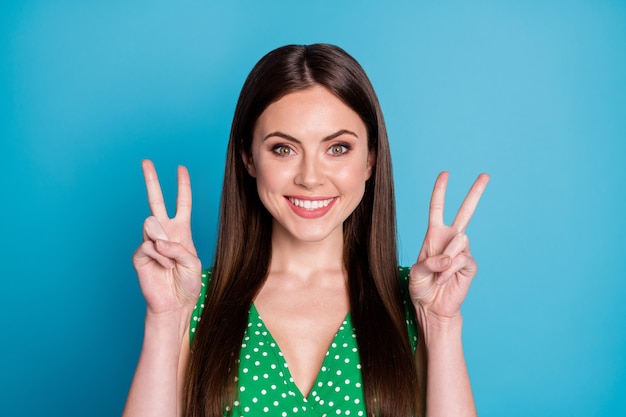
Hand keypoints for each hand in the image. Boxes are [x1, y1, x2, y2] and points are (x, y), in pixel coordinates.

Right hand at [132, 160, 201, 315]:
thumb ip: (178, 246)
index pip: (182, 203)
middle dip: (152, 180)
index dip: (182, 186)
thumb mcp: (192, 262)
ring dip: (163, 241)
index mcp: (181, 230)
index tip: (180, 168)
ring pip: (151, 224)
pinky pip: (148, 246)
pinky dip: (159, 257)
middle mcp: (165, 232)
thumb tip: (156, 239)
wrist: (175, 304)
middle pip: (156, 200)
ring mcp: (150, 242)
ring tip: (169, 258)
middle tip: (146, 161)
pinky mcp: (140, 255)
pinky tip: (164, 267)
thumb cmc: (187, 284)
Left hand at [409, 171, 488, 323]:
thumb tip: (448, 258)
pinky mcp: (470, 265)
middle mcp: (450, 239)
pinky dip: (449, 271)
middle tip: (485, 174)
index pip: (438, 209)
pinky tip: (444, 281)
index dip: (440, 191)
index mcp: (434, 235)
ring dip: (445, 259)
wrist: (431, 307)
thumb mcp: (416, 272)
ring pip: (460, 240)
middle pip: (465, 212)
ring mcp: (461, 251)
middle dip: (475, 193)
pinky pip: (462, 259)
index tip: (445, 174)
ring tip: (438, 275)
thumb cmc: (421, 288)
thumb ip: (429, 262)